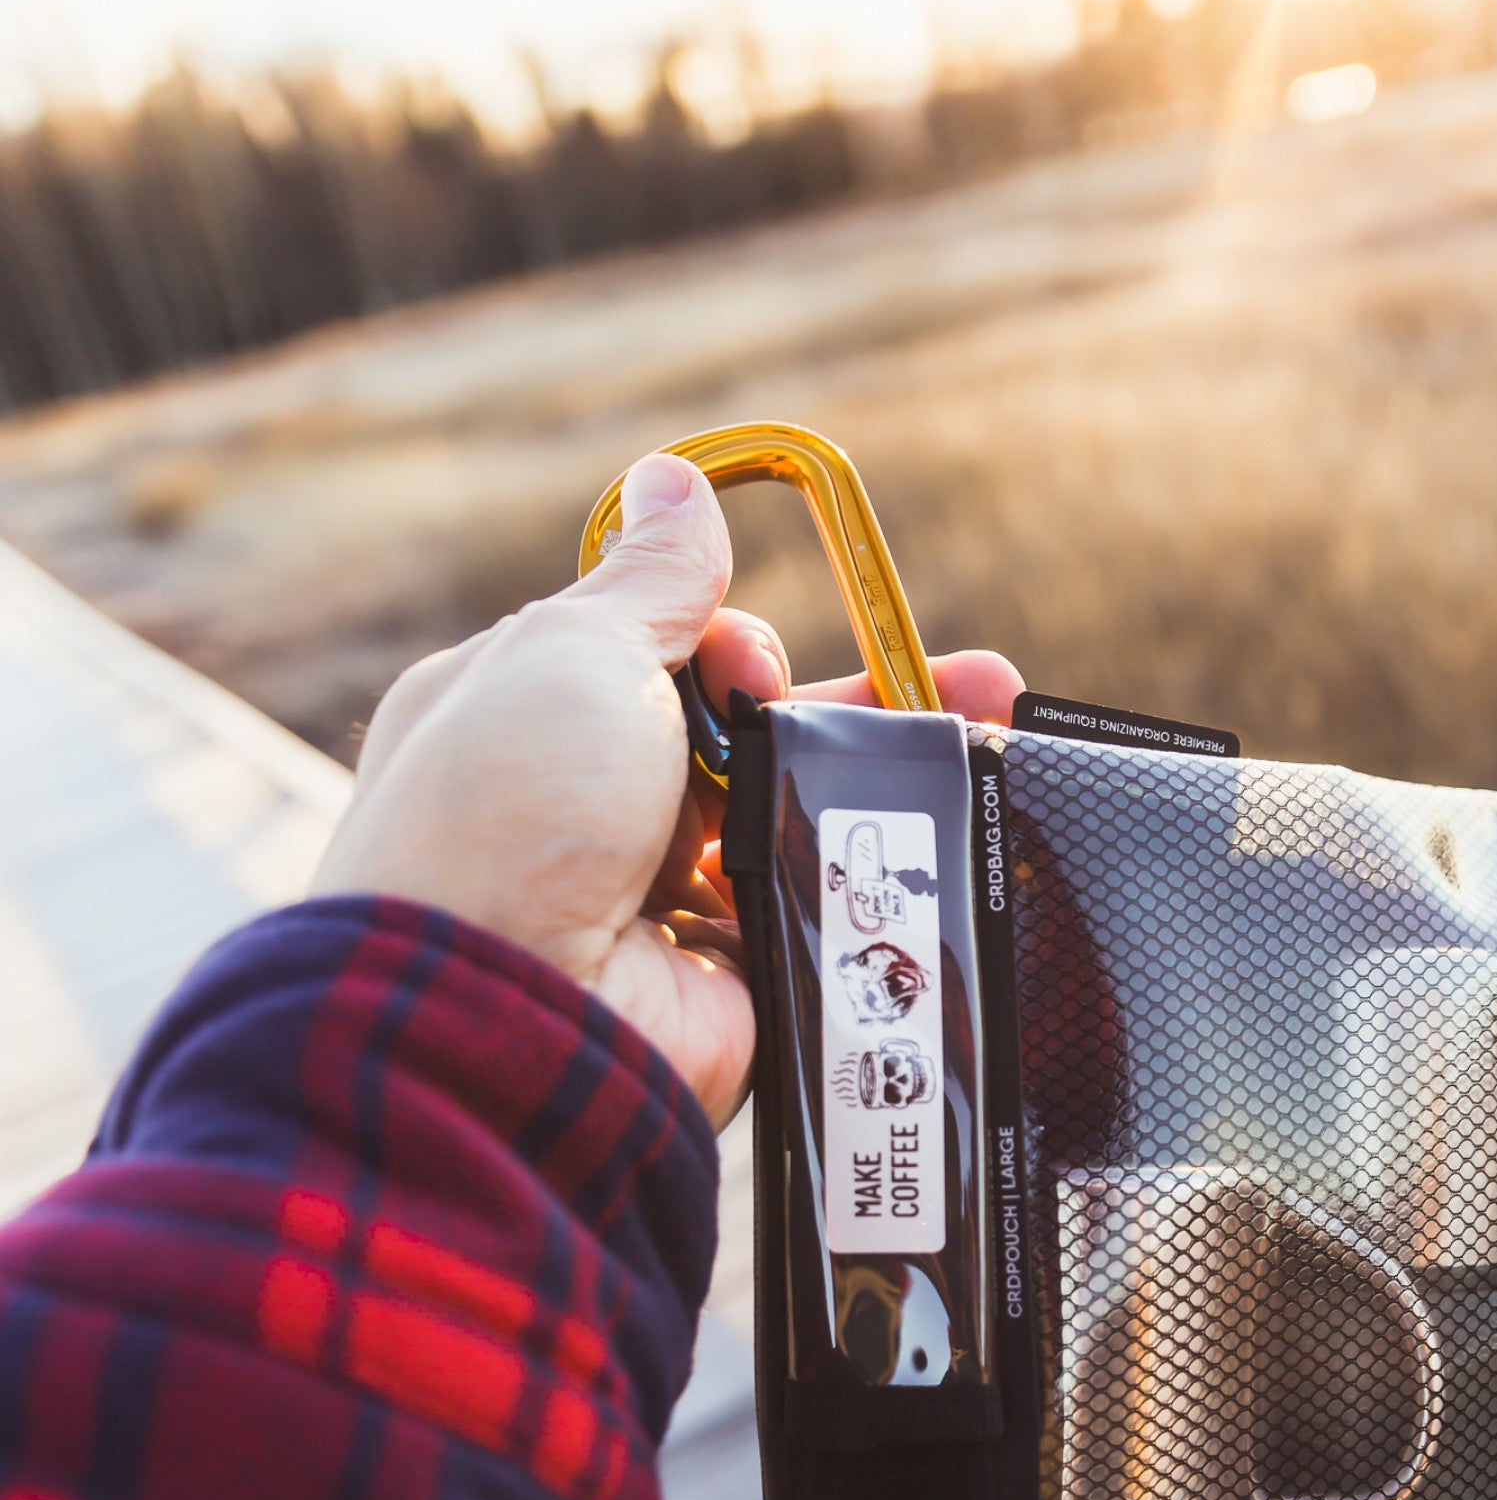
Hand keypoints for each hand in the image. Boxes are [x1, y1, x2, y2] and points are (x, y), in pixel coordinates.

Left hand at [312, 452, 1021, 1130]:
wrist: (503, 1021)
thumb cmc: (511, 813)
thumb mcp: (574, 655)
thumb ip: (650, 580)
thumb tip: (672, 478)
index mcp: (538, 719)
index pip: (666, 655)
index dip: (731, 645)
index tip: (750, 663)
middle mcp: (594, 806)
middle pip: (750, 731)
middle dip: (849, 702)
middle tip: (948, 681)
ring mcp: (661, 897)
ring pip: (799, 812)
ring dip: (890, 777)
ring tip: (990, 734)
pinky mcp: (728, 974)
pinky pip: (819, 904)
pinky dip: (881, 874)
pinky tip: (955, 834)